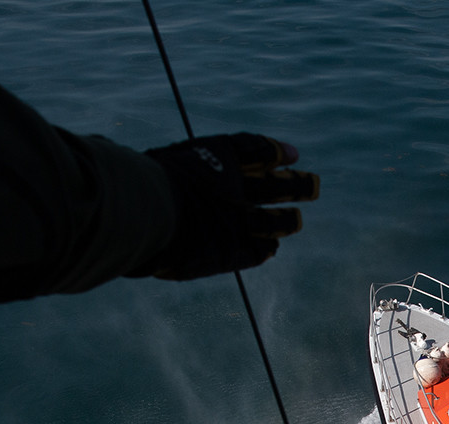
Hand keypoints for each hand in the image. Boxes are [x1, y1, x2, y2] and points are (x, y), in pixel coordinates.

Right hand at [137, 133, 318, 279]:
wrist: (151, 212)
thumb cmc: (140, 183)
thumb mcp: (152, 163)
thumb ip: (163, 166)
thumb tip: (135, 156)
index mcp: (218, 157)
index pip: (254, 149)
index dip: (273, 151)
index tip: (292, 154)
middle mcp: (238, 188)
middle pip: (278, 185)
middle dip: (297, 185)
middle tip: (313, 185)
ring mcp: (240, 220)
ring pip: (277, 221)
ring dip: (288, 221)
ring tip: (295, 220)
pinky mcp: (236, 250)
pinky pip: (259, 250)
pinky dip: (266, 248)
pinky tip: (270, 248)